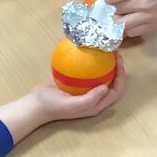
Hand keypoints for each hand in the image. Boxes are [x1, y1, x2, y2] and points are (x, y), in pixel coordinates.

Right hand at [0, 57, 126, 143]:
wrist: (34, 105)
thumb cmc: (52, 106)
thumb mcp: (71, 105)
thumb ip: (90, 99)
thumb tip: (106, 87)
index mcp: (96, 106)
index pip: (116, 91)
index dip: (122, 77)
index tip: (119, 62)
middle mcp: (94, 99)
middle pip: (112, 82)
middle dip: (117, 69)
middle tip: (115, 53)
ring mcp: (85, 92)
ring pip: (102, 76)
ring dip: (107, 64)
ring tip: (106, 50)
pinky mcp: (77, 85)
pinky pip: (88, 73)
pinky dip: (91, 63)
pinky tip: (89, 52)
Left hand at [103, 0, 156, 36]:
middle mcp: (141, 3)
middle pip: (114, 10)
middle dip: (112, 6)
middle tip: (118, 2)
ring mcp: (146, 17)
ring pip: (120, 24)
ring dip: (117, 19)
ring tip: (123, 13)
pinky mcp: (152, 27)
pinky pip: (132, 32)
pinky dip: (128, 27)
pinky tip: (132, 19)